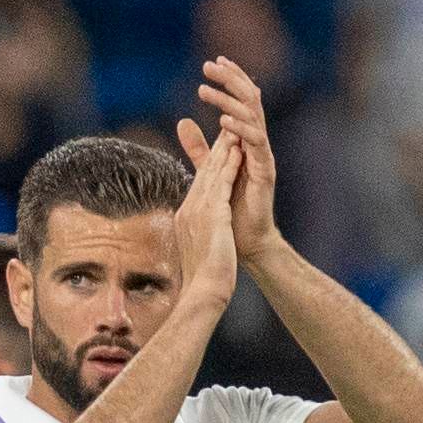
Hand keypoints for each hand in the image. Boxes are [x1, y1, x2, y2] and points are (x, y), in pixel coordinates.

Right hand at [173, 119, 243, 307]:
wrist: (203, 294)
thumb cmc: (203, 282)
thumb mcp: (198, 254)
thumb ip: (197, 241)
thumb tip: (196, 240)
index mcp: (186, 219)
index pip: (198, 185)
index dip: (208, 166)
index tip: (218, 151)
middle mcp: (189, 210)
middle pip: (203, 174)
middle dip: (215, 151)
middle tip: (224, 128)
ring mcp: (199, 212)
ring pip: (211, 173)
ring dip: (222, 150)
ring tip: (231, 130)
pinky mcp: (213, 216)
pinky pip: (221, 183)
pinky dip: (228, 165)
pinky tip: (237, 150)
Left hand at [196, 56, 279, 265]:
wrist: (246, 241)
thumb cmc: (232, 207)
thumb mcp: (211, 170)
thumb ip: (199, 147)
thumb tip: (183, 121)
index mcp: (246, 140)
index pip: (241, 100)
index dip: (230, 79)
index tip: (212, 62)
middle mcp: (257, 143)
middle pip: (250, 100)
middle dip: (231, 79)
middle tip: (210, 65)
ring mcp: (263, 156)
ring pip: (252, 116)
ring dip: (229, 100)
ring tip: (206, 90)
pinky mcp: (266, 171)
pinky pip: (256, 144)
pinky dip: (240, 129)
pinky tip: (223, 120)